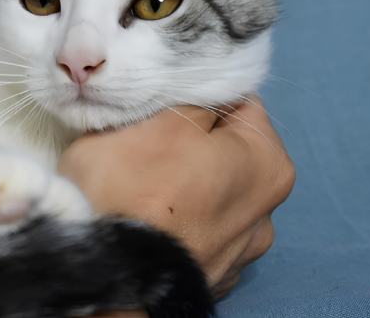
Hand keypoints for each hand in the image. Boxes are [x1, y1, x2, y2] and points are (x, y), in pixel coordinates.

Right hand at [58, 99, 294, 297]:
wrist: (100, 276)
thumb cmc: (133, 188)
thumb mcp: (162, 115)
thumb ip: (197, 94)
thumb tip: (206, 90)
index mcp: (269, 165)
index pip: (238, 103)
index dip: (195, 95)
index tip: (161, 103)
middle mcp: (266, 213)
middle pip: (221, 150)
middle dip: (185, 141)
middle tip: (141, 140)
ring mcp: (238, 253)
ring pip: (203, 191)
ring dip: (175, 182)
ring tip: (134, 183)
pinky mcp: (207, 278)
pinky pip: (189, 230)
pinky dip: (170, 220)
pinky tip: (141, 218)